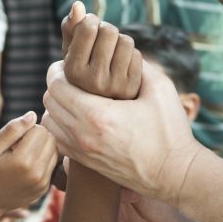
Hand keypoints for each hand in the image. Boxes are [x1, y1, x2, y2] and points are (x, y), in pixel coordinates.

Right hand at [0, 112, 57, 218]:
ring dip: (41, 148)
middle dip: (36, 137)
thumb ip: (12, 129)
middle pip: (50, 139)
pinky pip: (51, 164)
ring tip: (22, 155)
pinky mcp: (44, 189)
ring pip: (55, 151)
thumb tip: (33, 114)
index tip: (13, 140)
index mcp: (23, 161)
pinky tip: (26, 166)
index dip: (26, 129)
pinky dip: (42, 160)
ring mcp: (43, 183)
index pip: (40, 129)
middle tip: (18, 146)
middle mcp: (37, 173)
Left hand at [42, 57, 202, 203]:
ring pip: (49, 122)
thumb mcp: (160, 88)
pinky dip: (60, 125)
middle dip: (57, 85)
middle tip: (71, 77)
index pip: (57, 86)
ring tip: (74, 96)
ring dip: (56, 106)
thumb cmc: (170, 131)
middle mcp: (83, 136)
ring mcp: (82, 152)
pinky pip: (57, 139)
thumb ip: (137, 63)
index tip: (68, 63)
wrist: (174, 174)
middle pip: (48, 102)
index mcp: (98, 115)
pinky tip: (79, 117)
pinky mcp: (85, 163)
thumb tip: (121, 47)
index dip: (59, 70)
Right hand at [58, 2, 142, 100]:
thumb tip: (78, 5)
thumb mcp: (72, 51)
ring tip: (112, 53)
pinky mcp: (132, 88)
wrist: (101, 102)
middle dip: (107, 30)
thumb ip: (71, 28)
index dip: (91, 20)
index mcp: (72, 71)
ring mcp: (114, 86)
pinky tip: (122, 65)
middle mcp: (92, 81)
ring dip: (120, 41)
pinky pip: (136, 54)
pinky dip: (130, 55)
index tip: (90, 26)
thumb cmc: (83, 69)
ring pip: (125, 41)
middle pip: (109, 30)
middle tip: (102, 40)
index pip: (88, 27)